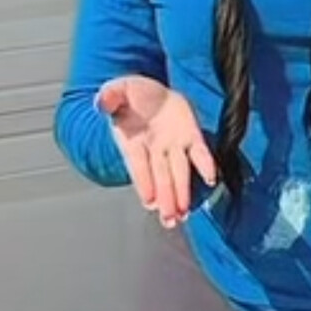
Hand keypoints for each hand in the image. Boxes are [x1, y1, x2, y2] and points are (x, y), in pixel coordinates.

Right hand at [95, 74, 216, 226]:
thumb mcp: (117, 91)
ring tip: (183, 214)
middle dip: (165, 198)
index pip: (138, 165)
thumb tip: (100, 103)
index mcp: (133, 141)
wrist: (152, 93)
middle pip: (161, 177)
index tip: (148, 201)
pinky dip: (205, 165)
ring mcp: (174, 144)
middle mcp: (155, 148)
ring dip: (182, 193)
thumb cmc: (132, 97)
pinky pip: (200, 152)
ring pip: (179, 172)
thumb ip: (110, 97)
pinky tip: (210, 179)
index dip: (144, 182)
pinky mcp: (191, 135)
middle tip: (169, 219)